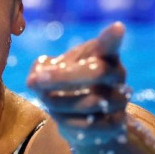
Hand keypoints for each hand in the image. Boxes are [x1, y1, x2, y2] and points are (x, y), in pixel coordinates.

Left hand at [26, 22, 130, 143]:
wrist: (83, 119)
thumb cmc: (64, 84)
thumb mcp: (50, 69)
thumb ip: (40, 68)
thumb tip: (35, 78)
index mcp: (102, 54)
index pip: (110, 44)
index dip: (113, 37)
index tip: (117, 27)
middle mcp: (116, 74)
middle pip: (97, 72)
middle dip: (62, 77)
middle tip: (34, 80)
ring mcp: (120, 100)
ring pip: (90, 102)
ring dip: (59, 102)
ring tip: (44, 98)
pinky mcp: (116, 124)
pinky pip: (90, 126)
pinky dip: (67, 121)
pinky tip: (57, 115)